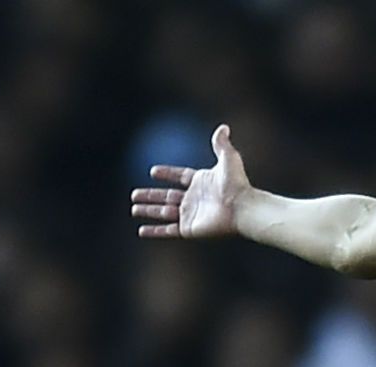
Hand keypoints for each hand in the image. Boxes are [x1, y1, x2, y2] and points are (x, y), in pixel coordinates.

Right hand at [131, 124, 250, 238]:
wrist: (242, 208)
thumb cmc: (237, 184)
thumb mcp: (228, 158)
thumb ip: (221, 144)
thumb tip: (223, 127)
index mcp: (201, 182)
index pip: (180, 176)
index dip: (167, 174)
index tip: (153, 172)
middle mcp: (194, 198)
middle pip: (167, 196)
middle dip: (150, 196)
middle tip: (134, 195)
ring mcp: (191, 214)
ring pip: (164, 213)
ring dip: (148, 211)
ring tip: (133, 209)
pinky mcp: (189, 229)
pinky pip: (168, 230)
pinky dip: (155, 231)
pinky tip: (142, 231)